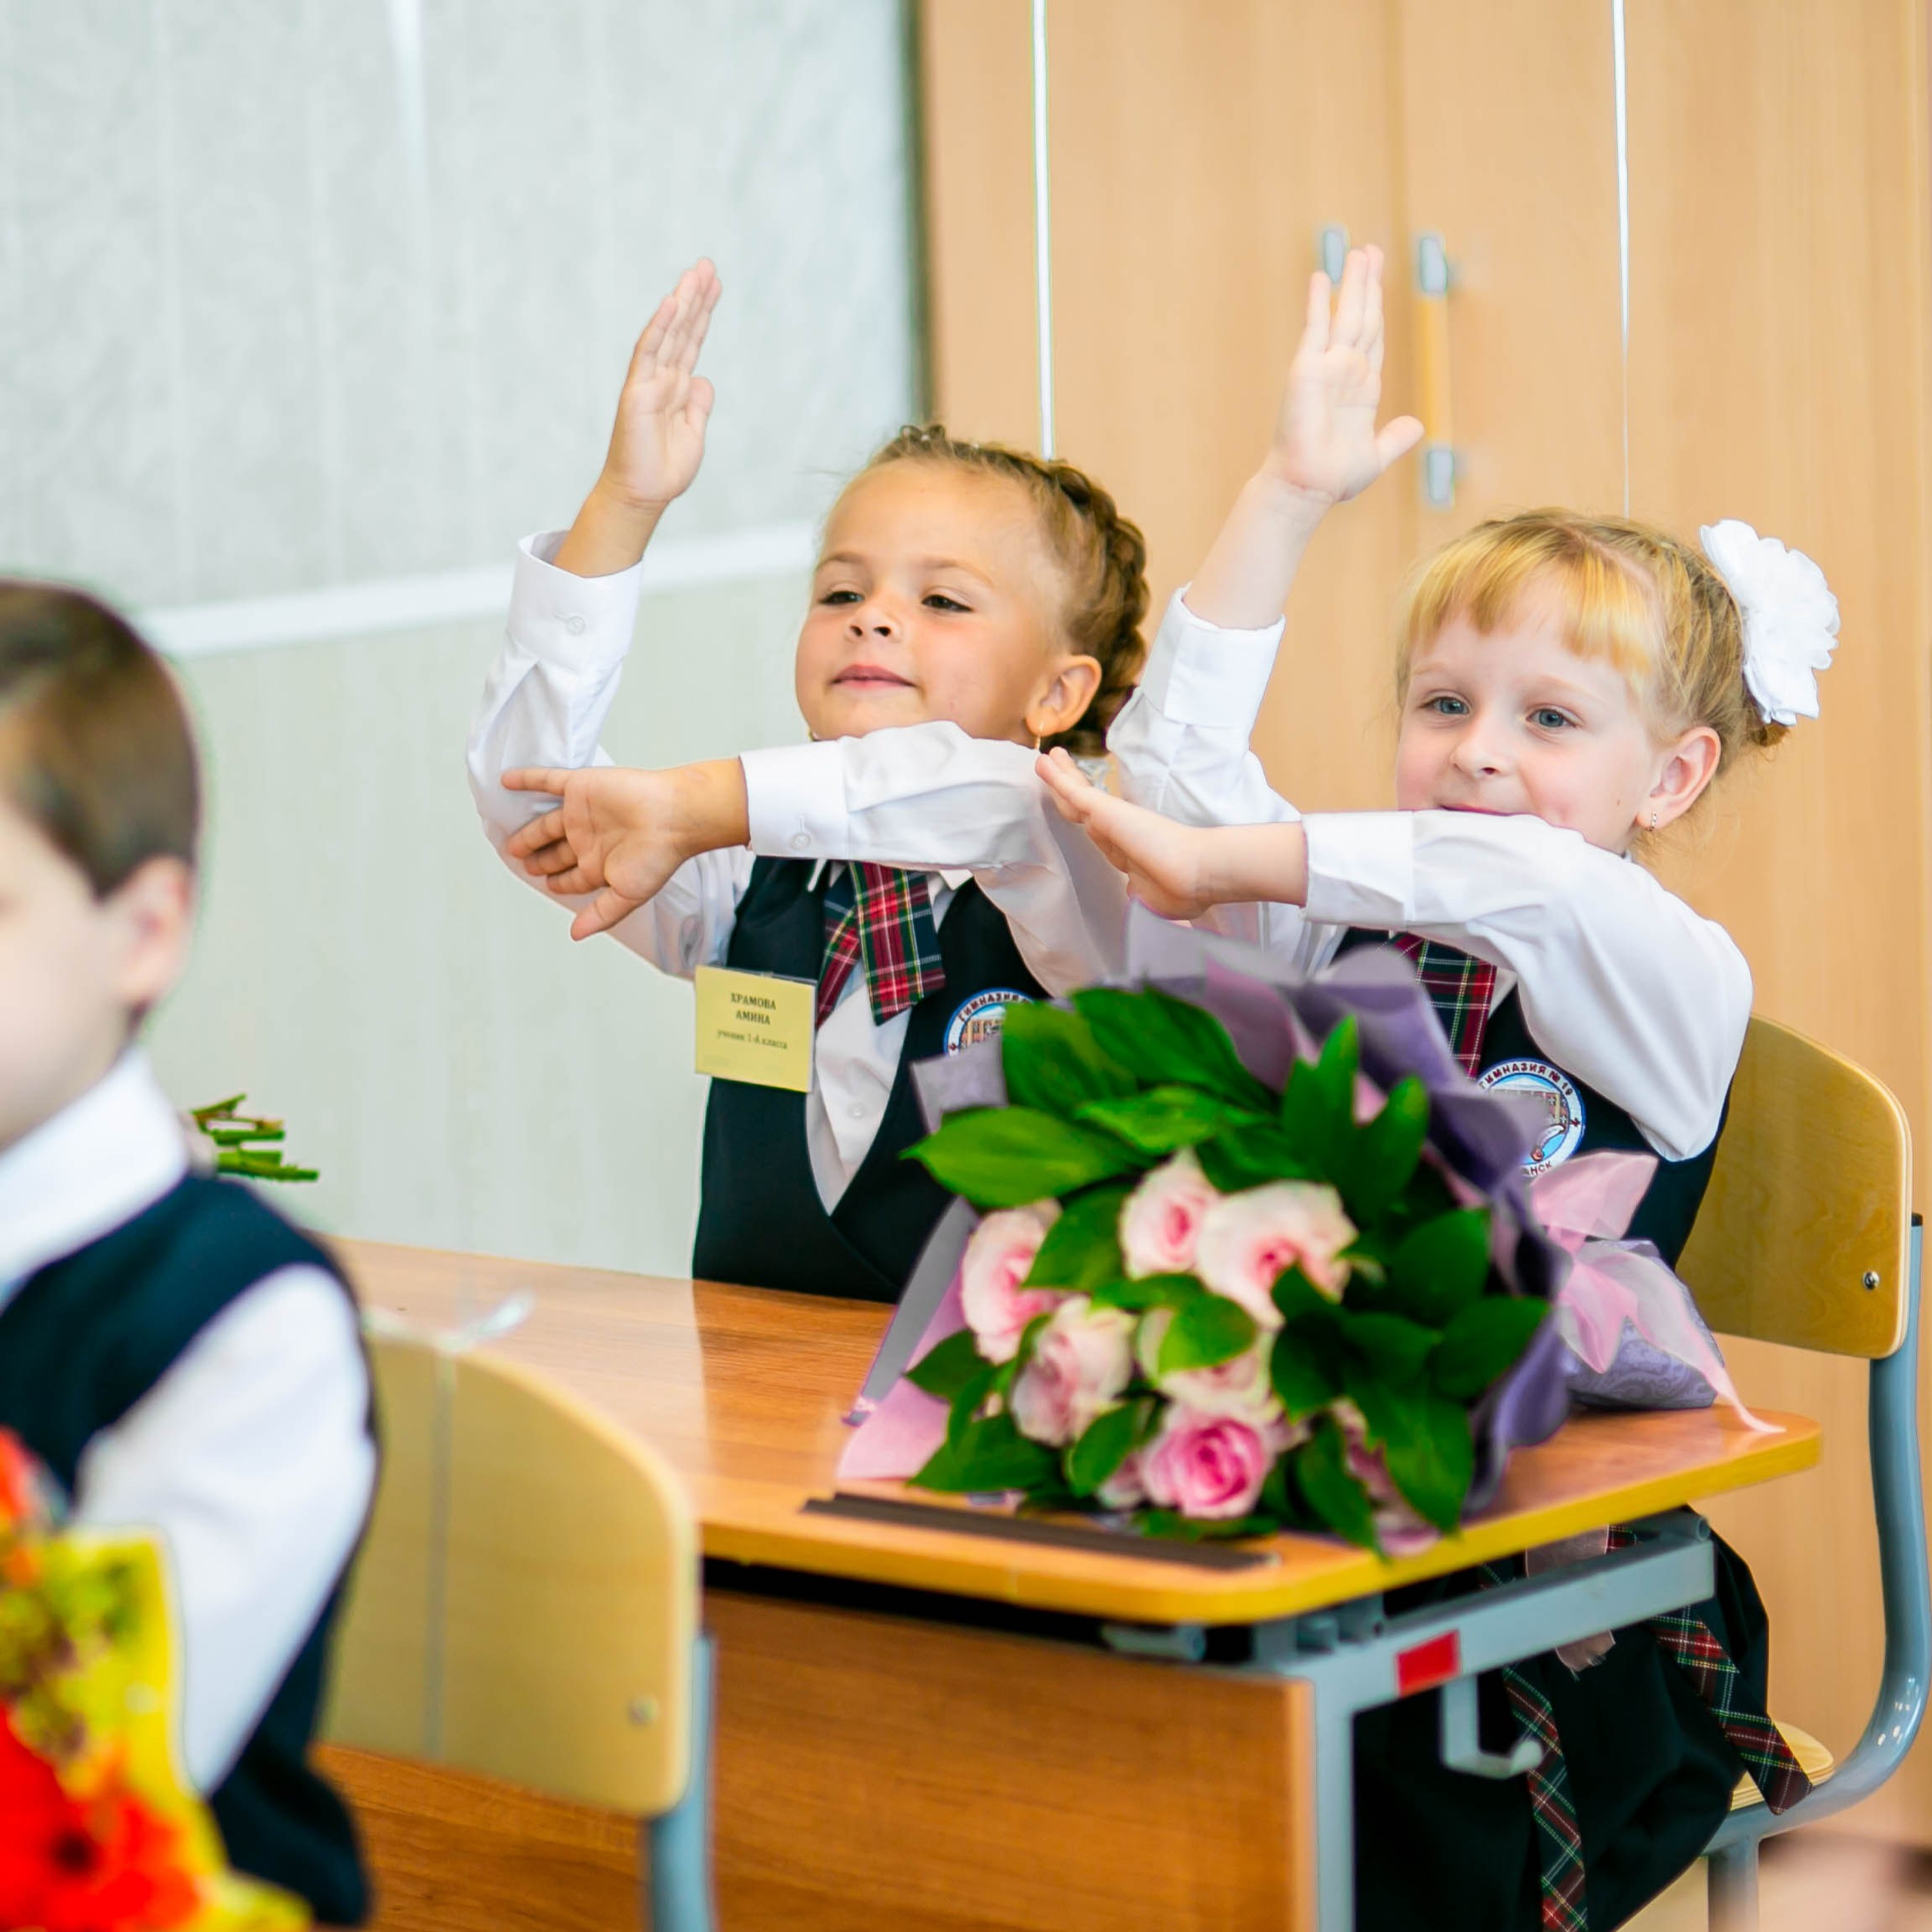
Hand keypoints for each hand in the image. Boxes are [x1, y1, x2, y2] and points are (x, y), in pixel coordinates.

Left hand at [501, 758, 747, 939]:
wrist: (672, 816)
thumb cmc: (657, 857)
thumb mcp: (627, 895)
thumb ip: (601, 915)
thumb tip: (575, 936)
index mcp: (600, 864)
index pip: (572, 877)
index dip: (558, 882)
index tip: (546, 885)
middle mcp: (589, 839)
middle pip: (556, 852)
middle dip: (540, 860)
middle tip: (522, 863)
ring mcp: (582, 813)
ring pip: (547, 824)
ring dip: (529, 833)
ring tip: (512, 844)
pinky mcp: (580, 787)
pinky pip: (547, 781)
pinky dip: (526, 780)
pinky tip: (507, 781)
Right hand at [594, 259, 721, 512]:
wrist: (643, 494)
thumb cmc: (664, 469)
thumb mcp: (694, 434)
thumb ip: (699, 406)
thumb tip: (703, 380)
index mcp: (677, 387)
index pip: (692, 342)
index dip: (704, 314)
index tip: (715, 286)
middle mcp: (662, 378)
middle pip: (682, 329)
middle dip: (696, 297)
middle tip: (708, 265)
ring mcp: (648, 381)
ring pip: (668, 333)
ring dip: (682, 302)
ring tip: (696, 273)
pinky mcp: (637, 391)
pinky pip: (648, 353)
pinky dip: (659, 327)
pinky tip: (671, 303)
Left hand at [1035, 751, 1222, 920]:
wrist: (1198, 874)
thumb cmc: (1186, 889)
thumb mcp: (1154, 899)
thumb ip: (1140, 894)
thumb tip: (1135, 897)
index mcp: (1128, 852)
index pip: (1102, 832)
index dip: (1089, 819)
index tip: (1083, 811)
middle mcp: (1117, 832)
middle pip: (1084, 807)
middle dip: (1071, 788)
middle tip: (1060, 768)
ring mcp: (1111, 820)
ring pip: (1076, 796)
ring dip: (1062, 777)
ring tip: (1049, 759)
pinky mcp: (1105, 812)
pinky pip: (1073, 793)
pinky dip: (1056, 777)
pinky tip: (1043, 762)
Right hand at [1263, 245, 1422, 506]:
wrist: (1308, 486)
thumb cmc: (1335, 476)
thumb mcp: (1375, 455)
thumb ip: (1395, 439)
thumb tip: (1417, 426)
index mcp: (1362, 388)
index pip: (1374, 338)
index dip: (1378, 309)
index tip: (1378, 282)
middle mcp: (1345, 372)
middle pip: (1362, 318)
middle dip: (1368, 285)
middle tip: (1372, 251)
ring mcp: (1325, 368)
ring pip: (1345, 315)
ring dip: (1354, 283)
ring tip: (1359, 252)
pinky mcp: (1306, 369)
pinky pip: (1315, 328)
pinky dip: (1318, 302)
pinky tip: (1321, 277)